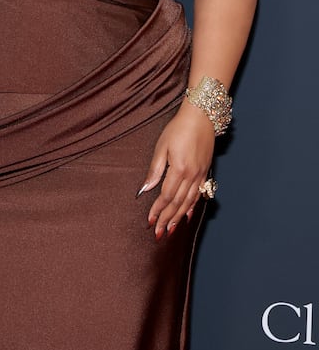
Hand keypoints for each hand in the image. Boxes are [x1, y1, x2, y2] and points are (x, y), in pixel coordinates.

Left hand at [138, 103, 214, 237]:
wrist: (202, 117)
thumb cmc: (178, 128)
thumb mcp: (162, 146)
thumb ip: (154, 169)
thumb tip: (145, 189)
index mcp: (179, 169)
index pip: (166, 196)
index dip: (158, 210)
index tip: (150, 221)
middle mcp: (192, 176)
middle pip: (178, 203)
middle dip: (167, 219)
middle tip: (159, 233)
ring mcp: (200, 175)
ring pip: (189, 202)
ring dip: (179, 217)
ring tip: (171, 230)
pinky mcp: (205, 172)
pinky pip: (199, 195)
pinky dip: (192, 207)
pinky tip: (188, 216)